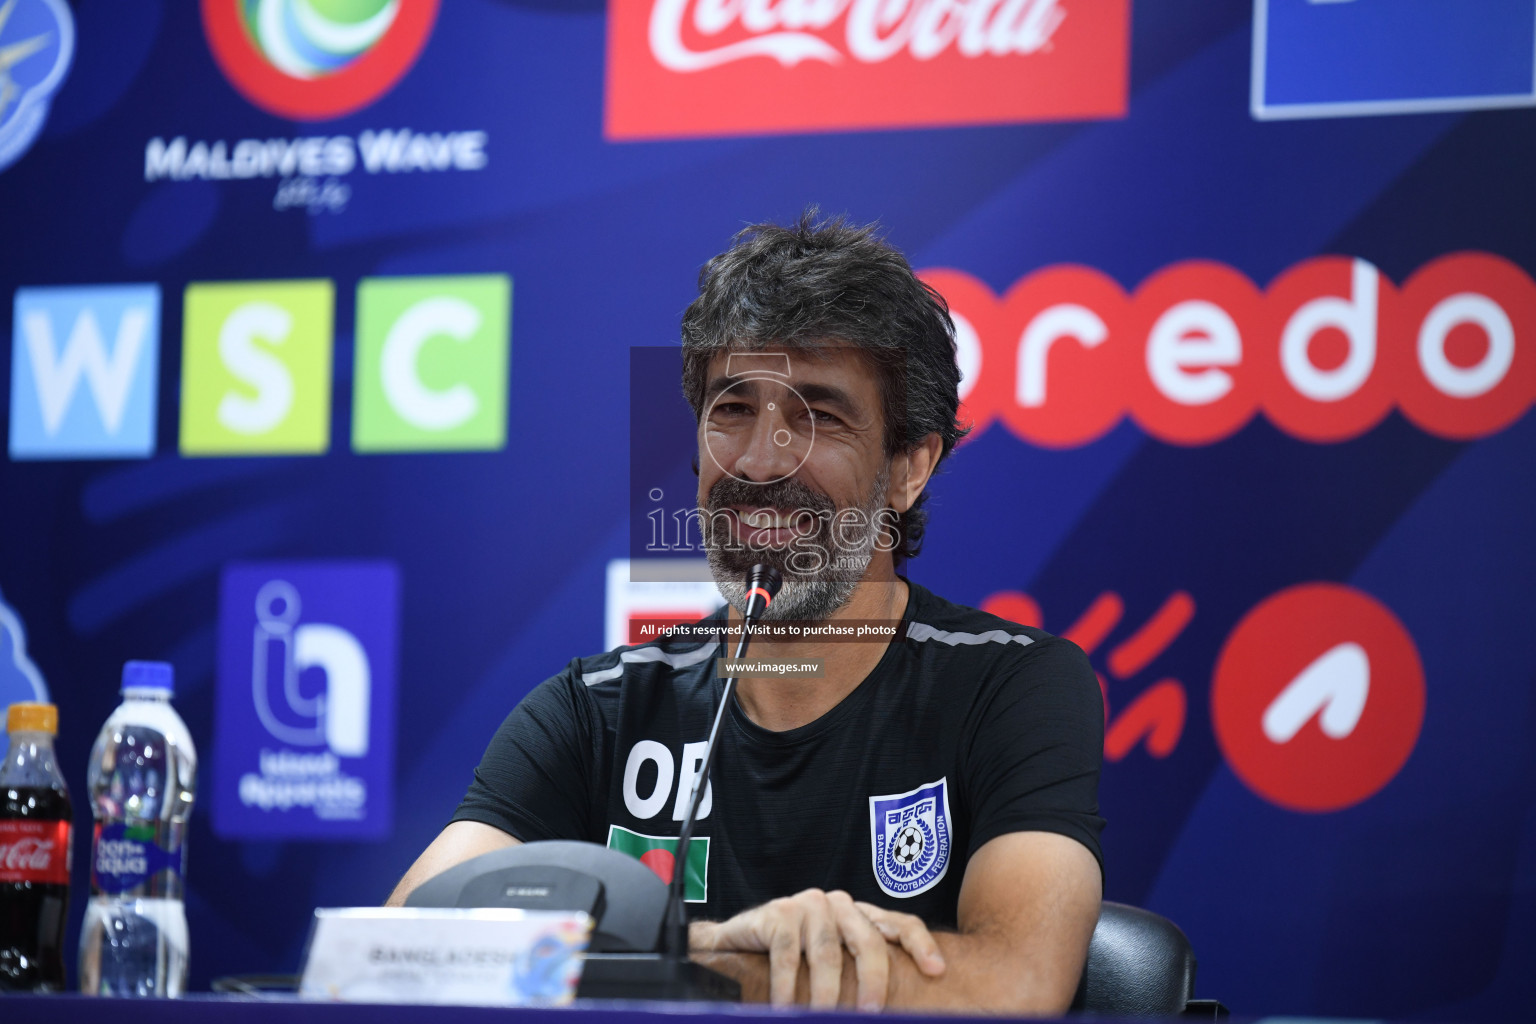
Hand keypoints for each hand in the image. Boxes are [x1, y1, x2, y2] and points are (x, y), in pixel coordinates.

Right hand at [691, 888, 945, 1009]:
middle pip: (868, 941)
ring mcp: (809, 906)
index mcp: (860, 915)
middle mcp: (839, 904)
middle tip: (872, 1014)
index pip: (900, 923)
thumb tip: (887, 1011)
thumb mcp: (833, 965)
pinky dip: (787, 989)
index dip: (921, 944)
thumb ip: (858, 975)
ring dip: (827, 995)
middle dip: (874, 982)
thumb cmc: (795, 959)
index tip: (937, 971)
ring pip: (828, 953)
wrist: (740, 943)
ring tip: (823, 1018)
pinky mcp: (780, 912)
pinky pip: (788, 955)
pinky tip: (786, 1010)